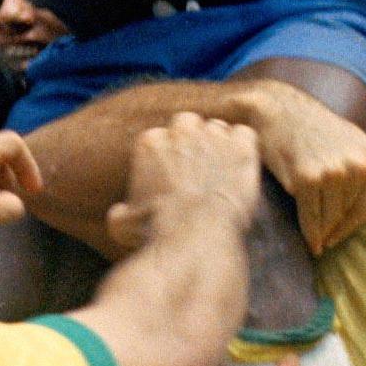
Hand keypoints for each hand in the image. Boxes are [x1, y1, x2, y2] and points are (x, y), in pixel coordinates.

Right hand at [106, 113, 259, 251]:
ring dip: (219, 146)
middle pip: (189, 125)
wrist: (194, 239)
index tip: (175, 177)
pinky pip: (245, 135)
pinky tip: (240, 168)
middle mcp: (181, 130)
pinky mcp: (241, 146)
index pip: (162, 137)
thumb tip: (120, 212)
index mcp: (149, 142)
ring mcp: (213, 135)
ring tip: (222, 174)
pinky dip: (244, 147)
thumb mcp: (121, 224)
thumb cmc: (157, 233)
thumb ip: (120, 210)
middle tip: (199, 172)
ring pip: (218, 129)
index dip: (169, 157)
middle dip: (193, 143)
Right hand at [232, 82, 365, 254]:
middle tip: (324, 242)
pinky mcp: (308, 178)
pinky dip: (310, 233)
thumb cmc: (310, 129)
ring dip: (322, 233)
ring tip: (315, 240)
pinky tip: (309, 242)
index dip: (351, 226)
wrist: (276, 109)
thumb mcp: (350, 145)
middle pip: (349, 215)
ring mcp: (334, 171)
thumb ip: (365, 176)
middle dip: (336, 230)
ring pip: (331, 220)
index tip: (338, 237)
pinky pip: (311, 218)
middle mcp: (359, 165)